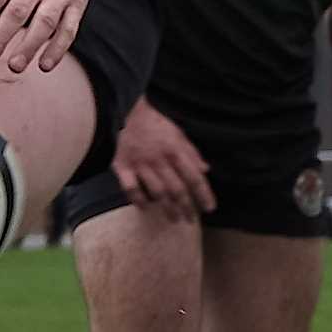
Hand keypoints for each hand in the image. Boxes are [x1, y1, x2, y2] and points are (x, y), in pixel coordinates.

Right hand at [109, 99, 213, 216]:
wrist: (132, 111)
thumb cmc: (160, 125)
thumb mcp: (181, 135)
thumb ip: (192, 154)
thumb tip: (206, 170)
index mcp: (176, 151)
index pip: (194, 178)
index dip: (204, 195)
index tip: (209, 209)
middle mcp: (159, 159)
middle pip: (177, 190)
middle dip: (186, 208)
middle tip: (191, 219)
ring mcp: (140, 164)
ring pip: (157, 192)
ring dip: (167, 208)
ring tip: (174, 219)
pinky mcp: (122, 166)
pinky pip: (130, 188)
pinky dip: (138, 200)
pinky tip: (145, 208)